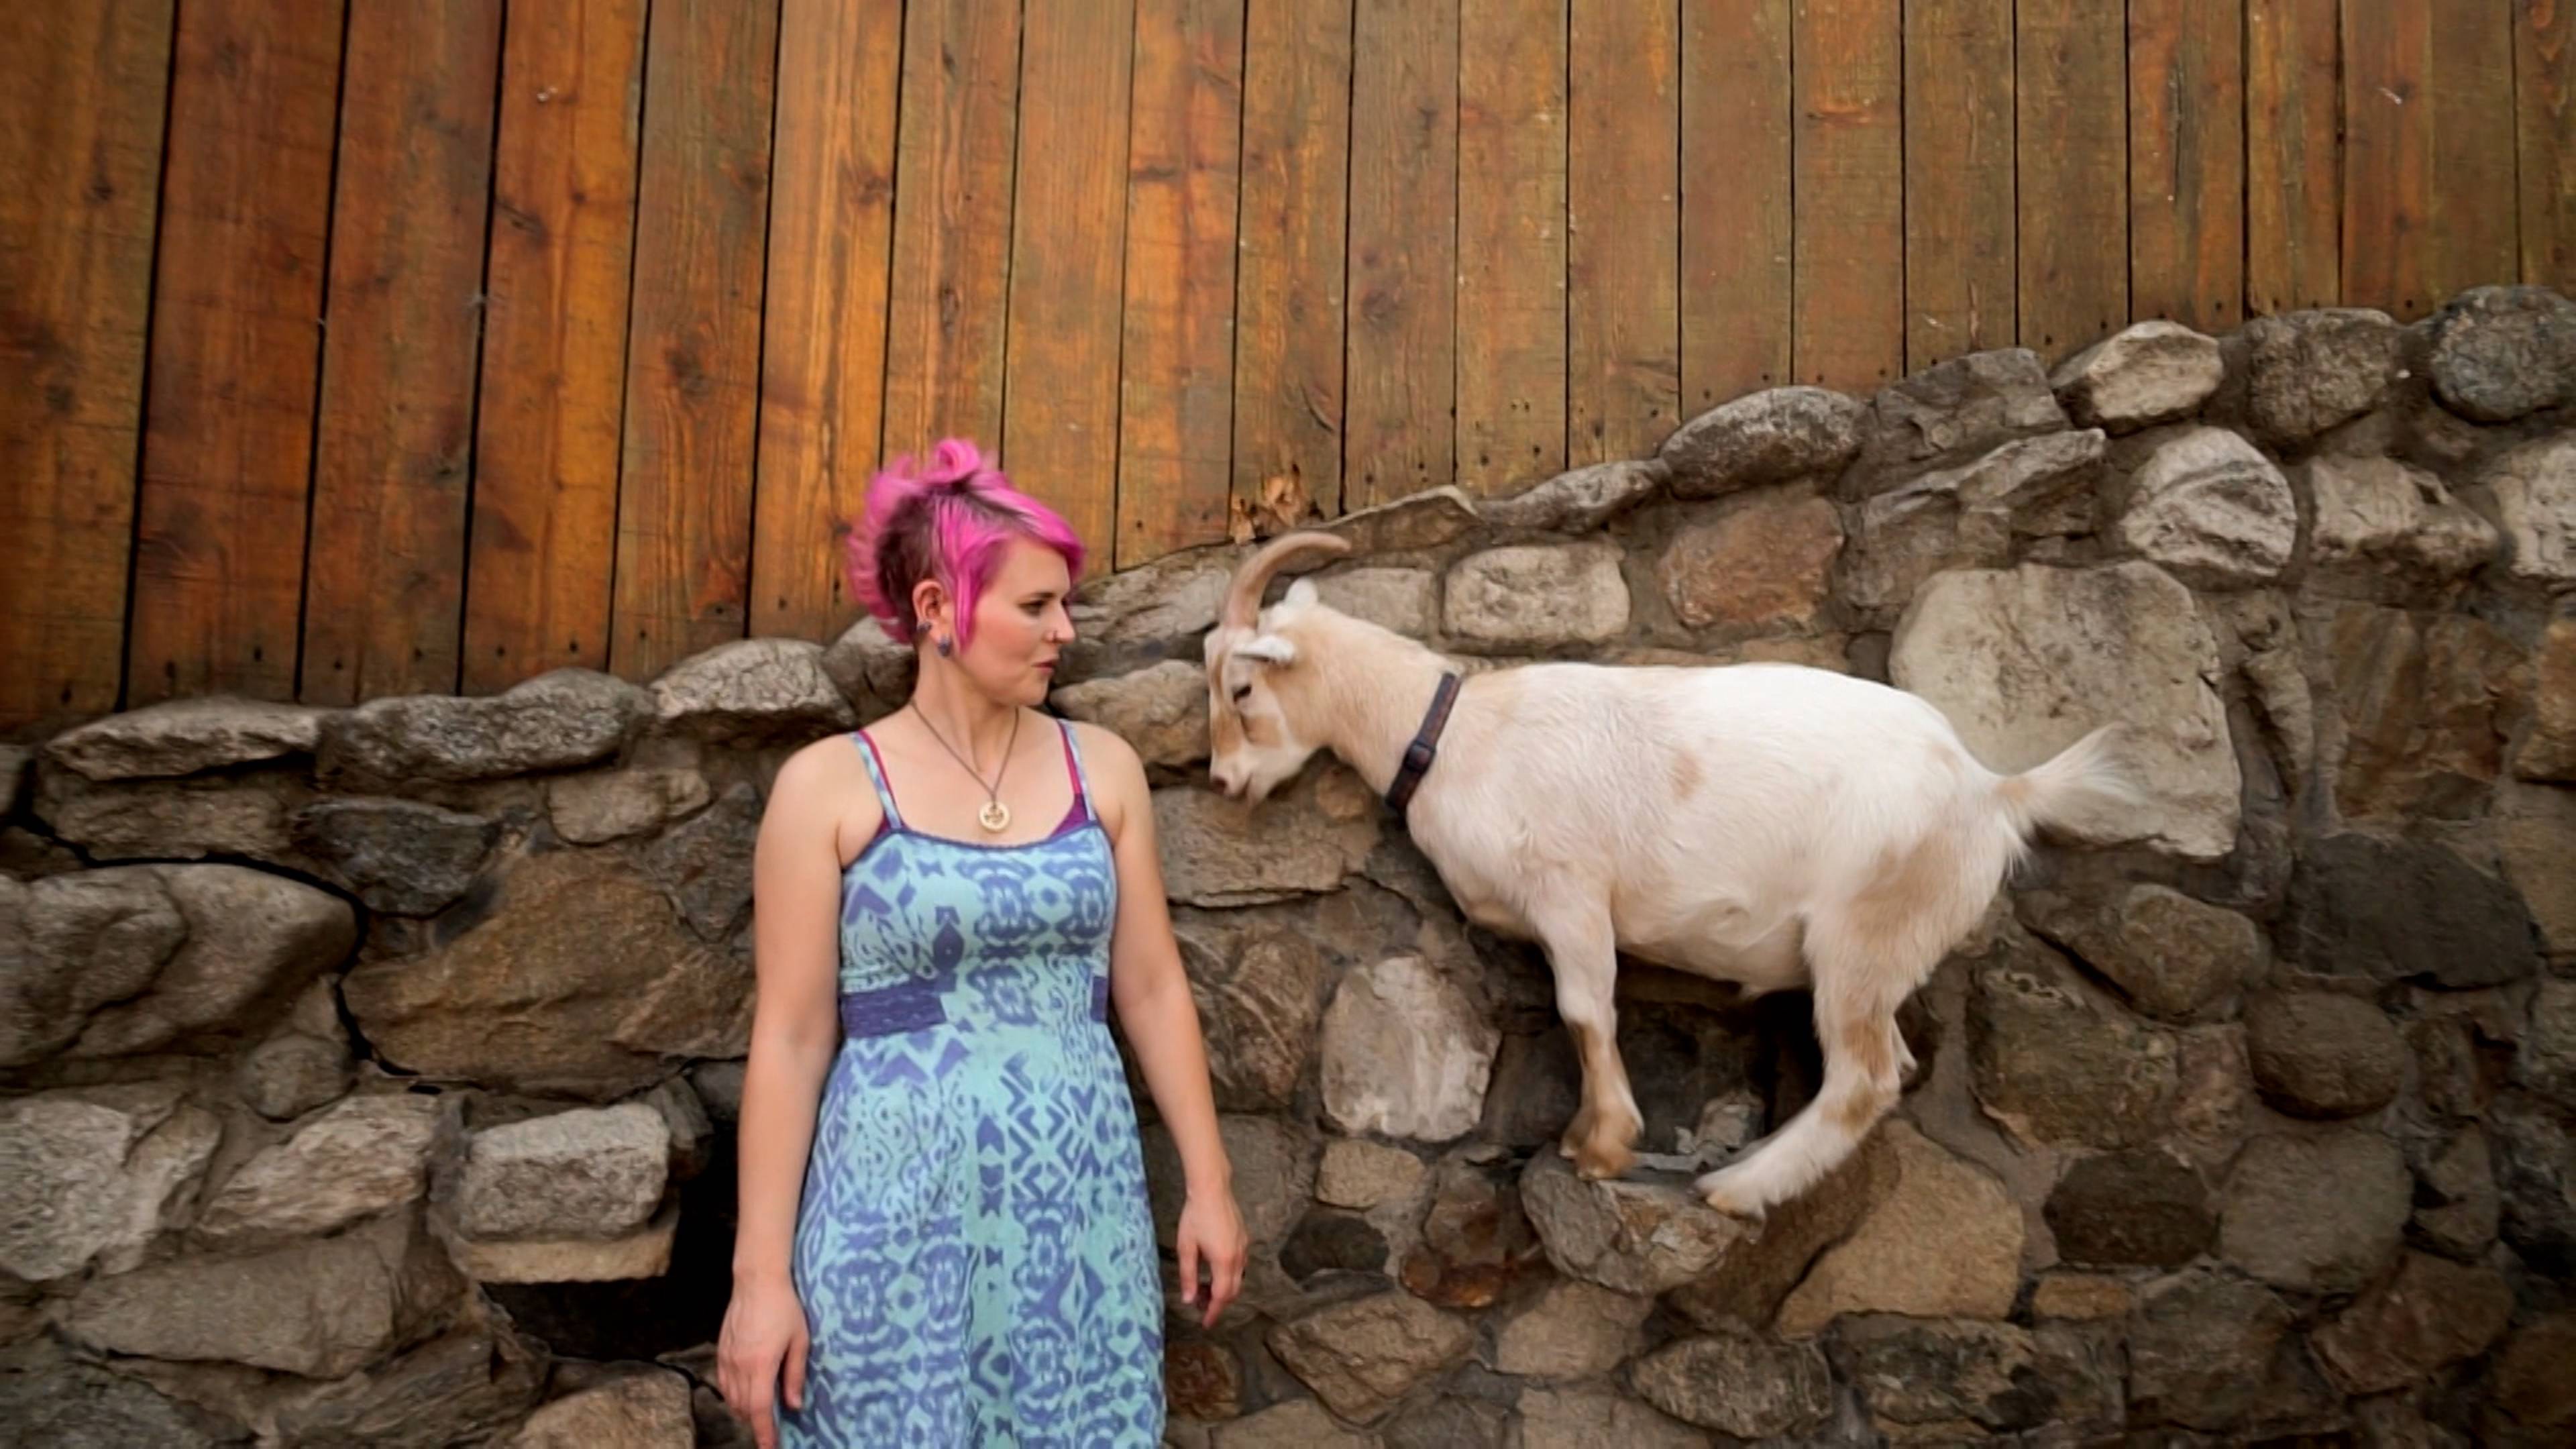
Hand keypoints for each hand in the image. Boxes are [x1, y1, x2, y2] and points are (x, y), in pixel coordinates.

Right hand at [717, 1276, 809, 1448]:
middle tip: (770, 1430)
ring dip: (744, 1411)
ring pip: (731, 1398)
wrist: (757, 1281)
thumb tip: (794, 1405)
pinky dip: (733, 1396)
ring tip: (759, 1415)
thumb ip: (795, 1374)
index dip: (764, 1431)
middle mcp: (739, 1365)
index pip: (759, 1408)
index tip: (770, 1446)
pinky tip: (744, 1395)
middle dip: (755, 1423)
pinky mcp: (721, 1351)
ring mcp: (727, 1358)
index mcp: (761, 1364)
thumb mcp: (800, 1340)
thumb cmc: (784, 1308)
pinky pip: (723, 1383)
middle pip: (742, 1408)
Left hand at [1175, 1188, 1247, 1328]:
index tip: (1205, 1323)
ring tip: (1204, 1288)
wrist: (1212, 1189)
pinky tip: (1214, 1270)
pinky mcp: (1244, 1240)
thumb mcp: (1187, 1247)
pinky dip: (1228, 1275)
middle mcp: (1238, 1257)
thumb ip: (1188, 1275)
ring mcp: (1244, 1248)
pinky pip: (1240, 1266)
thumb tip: (1188, 1299)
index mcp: (1223, 1261)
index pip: (1221, 1296)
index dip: (1213, 1312)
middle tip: (1200, 1305)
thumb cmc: (1195, 1216)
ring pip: (1237, 1278)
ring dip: (1223, 1288)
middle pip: (1232, 1291)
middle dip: (1218, 1302)